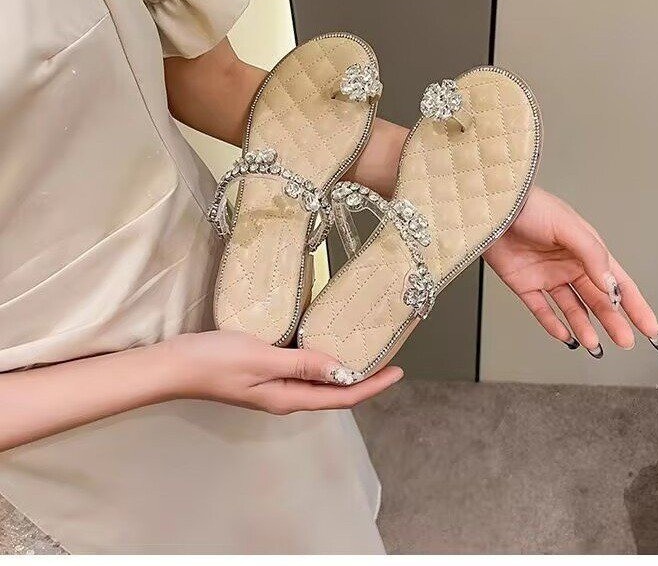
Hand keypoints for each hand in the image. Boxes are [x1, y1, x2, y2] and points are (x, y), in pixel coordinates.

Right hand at [166, 331, 402, 413]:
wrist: (174, 364)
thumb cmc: (216, 360)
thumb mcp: (263, 359)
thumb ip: (303, 364)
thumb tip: (343, 372)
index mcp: (288, 397)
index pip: (341, 397)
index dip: (371, 386)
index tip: (398, 371)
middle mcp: (285, 396)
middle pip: (334, 392)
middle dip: (364, 379)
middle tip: (388, 358)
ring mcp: (273, 386)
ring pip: (319, 382)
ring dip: (344, 370)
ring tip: (366, 352)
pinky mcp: (264, 374)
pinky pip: (303, 370)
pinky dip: (322, 361)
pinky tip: (325, 345)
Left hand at [483, 186, 657, 355]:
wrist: (495, 208)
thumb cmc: (531, 207)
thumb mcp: (569, 227)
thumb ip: (592, 256)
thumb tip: (611, 286)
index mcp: (587, 251)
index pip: (618, 283)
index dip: (635, 306)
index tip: (650, 328)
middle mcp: (569, 265)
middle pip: (597, 300)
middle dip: (613, 322)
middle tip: (625, 341)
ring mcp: (547, 276)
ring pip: (572, 308)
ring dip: (584, 326)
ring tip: (595, 345)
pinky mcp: (524, 284)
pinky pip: (541, 310)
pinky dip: (553, 324)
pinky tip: (565, 336)